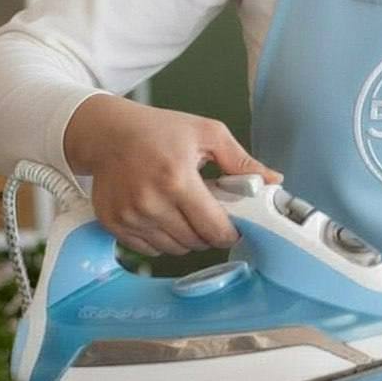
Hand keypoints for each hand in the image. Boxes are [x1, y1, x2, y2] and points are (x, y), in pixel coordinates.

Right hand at [63, 93, 282, 255]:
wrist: (108, 133)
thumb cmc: (159, 130)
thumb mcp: (207, 133)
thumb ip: (242, 160)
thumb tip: (273, 179)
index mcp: (177, 178)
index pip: (214, 228)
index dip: (230, 231)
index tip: (234, 226)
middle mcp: (151, 202)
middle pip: (195, 242)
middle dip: (208, 232)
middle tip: (208, 211)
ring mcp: (130, 216)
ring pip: (172, 250)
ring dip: (186, 238)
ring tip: (184, 210)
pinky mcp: (114, 224)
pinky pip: (149, 250)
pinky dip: (161, 240)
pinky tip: (164, 216)